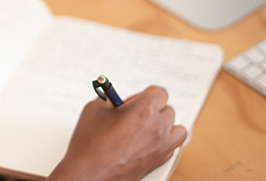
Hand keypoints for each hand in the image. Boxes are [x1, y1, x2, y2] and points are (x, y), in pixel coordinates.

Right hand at [47, 86, 186, 180]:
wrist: (88, 174)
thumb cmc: (90, 146)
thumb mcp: (95, 109)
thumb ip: (110, 99)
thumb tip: (116, 98)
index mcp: (144, 110)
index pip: (159, 92)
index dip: (146, 94)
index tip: (136, 99)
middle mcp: (157, 128)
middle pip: (168, 110)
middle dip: (153, 109)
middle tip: (134, 114)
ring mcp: (160, 146)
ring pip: (177, 129)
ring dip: (165, 126)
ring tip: (148, 127)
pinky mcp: (159, 161)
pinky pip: (172, 146)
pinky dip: (164, 142)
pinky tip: (148, 142)